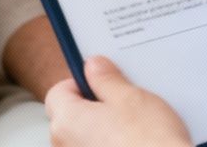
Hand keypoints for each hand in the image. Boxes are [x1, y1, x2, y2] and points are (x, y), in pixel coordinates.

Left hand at [43, 56, 189, 146]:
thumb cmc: (147, 142)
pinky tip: (133, 143)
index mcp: (65, 122)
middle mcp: (64, 146)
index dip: (81, 82)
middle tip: (122, 101)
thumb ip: (105, 79)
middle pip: (70, 117)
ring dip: (102, 129)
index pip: (58, 92)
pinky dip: (109, 145)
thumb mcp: (129, 97)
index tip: (101, 80)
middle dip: (93, 106)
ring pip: (85, 137)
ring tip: (133, 126)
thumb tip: (94, 67)